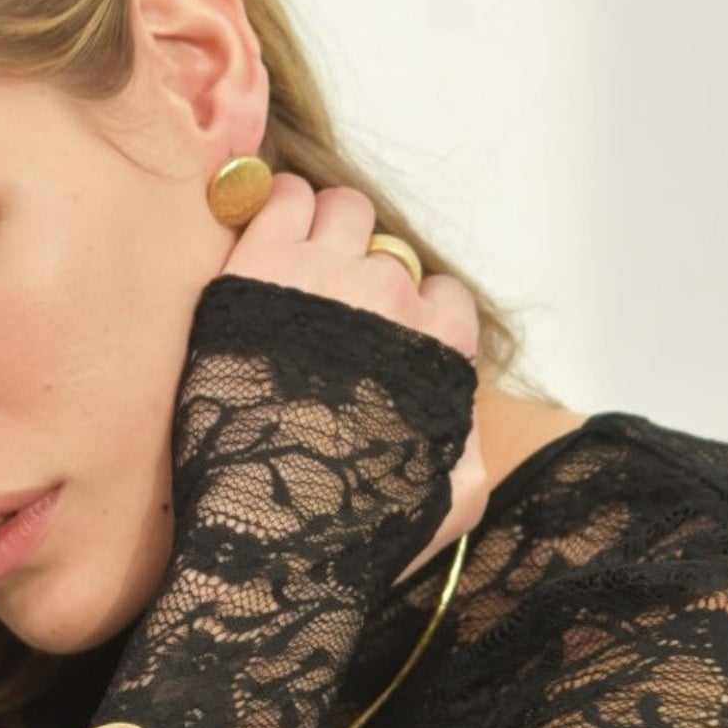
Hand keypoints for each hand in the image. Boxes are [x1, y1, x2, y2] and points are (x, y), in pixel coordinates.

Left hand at [207, 175, 486, 584]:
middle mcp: (390, 299)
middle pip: (388, 252)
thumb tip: (462, 406)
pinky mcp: (259, 266)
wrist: (265, 531)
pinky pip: (282, 196)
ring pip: (343, 209)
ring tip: (297, 271)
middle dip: (362, 277)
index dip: (408, 319)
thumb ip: (468, 440)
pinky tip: (267, 239)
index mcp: (438, 346)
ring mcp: (324, 275)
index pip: (442, 298)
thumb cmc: (354, 525)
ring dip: (326, 232)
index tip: (372, 344)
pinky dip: (279, 205)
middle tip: (323, 313)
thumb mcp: (451, 499)